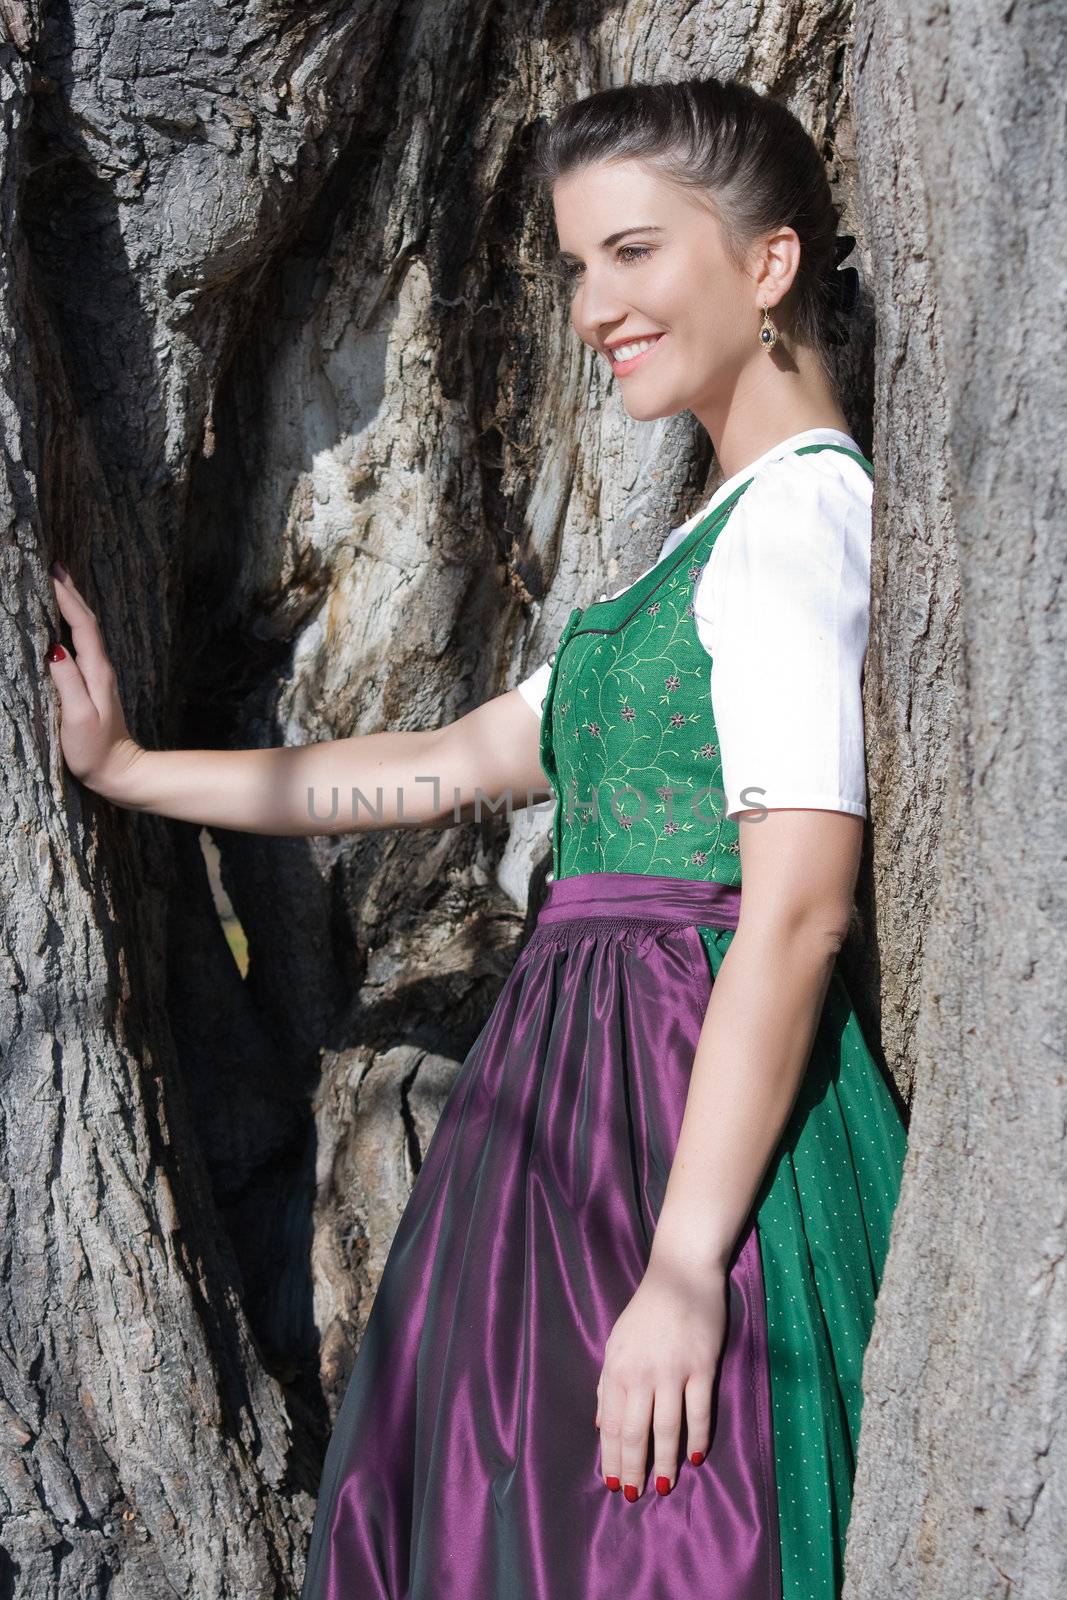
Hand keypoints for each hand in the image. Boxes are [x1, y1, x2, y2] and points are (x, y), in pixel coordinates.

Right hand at [45, 562, 144, 798]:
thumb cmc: (95, 750)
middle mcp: (100, 669)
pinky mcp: (92, 685)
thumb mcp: (78, 718)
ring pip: (85, 630)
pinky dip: (71, 625)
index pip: (82, 626)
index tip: (50, 575)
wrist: (120, 772)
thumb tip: (54, 649)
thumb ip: (67, 683)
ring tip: (57, 584)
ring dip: (72, 605)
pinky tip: (62, 624)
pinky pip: (81, 644)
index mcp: (97, 672)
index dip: (66, 599)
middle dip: (70, 592)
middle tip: (54, 566)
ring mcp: (98, 676)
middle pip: (86, 621)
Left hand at [595, 1250, 726, 1499]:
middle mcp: (641, 1372)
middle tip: (635, 1496)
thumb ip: (608, 1385)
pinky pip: (699, 1411)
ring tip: (664, 1486)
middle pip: (636, 1432)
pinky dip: (698, 1437)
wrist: (681, 1273)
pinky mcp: (702, 1366)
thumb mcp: (616, 1343)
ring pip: (667, 1428)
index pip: (612, 1424)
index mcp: (617, 1367)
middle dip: (634, 1468)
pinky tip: (697, 1457)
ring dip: (665, 1461)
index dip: (612, 1457)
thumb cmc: (646, 1310)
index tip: (613, 1483)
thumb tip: (601, 1425)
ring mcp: (673, 1370)